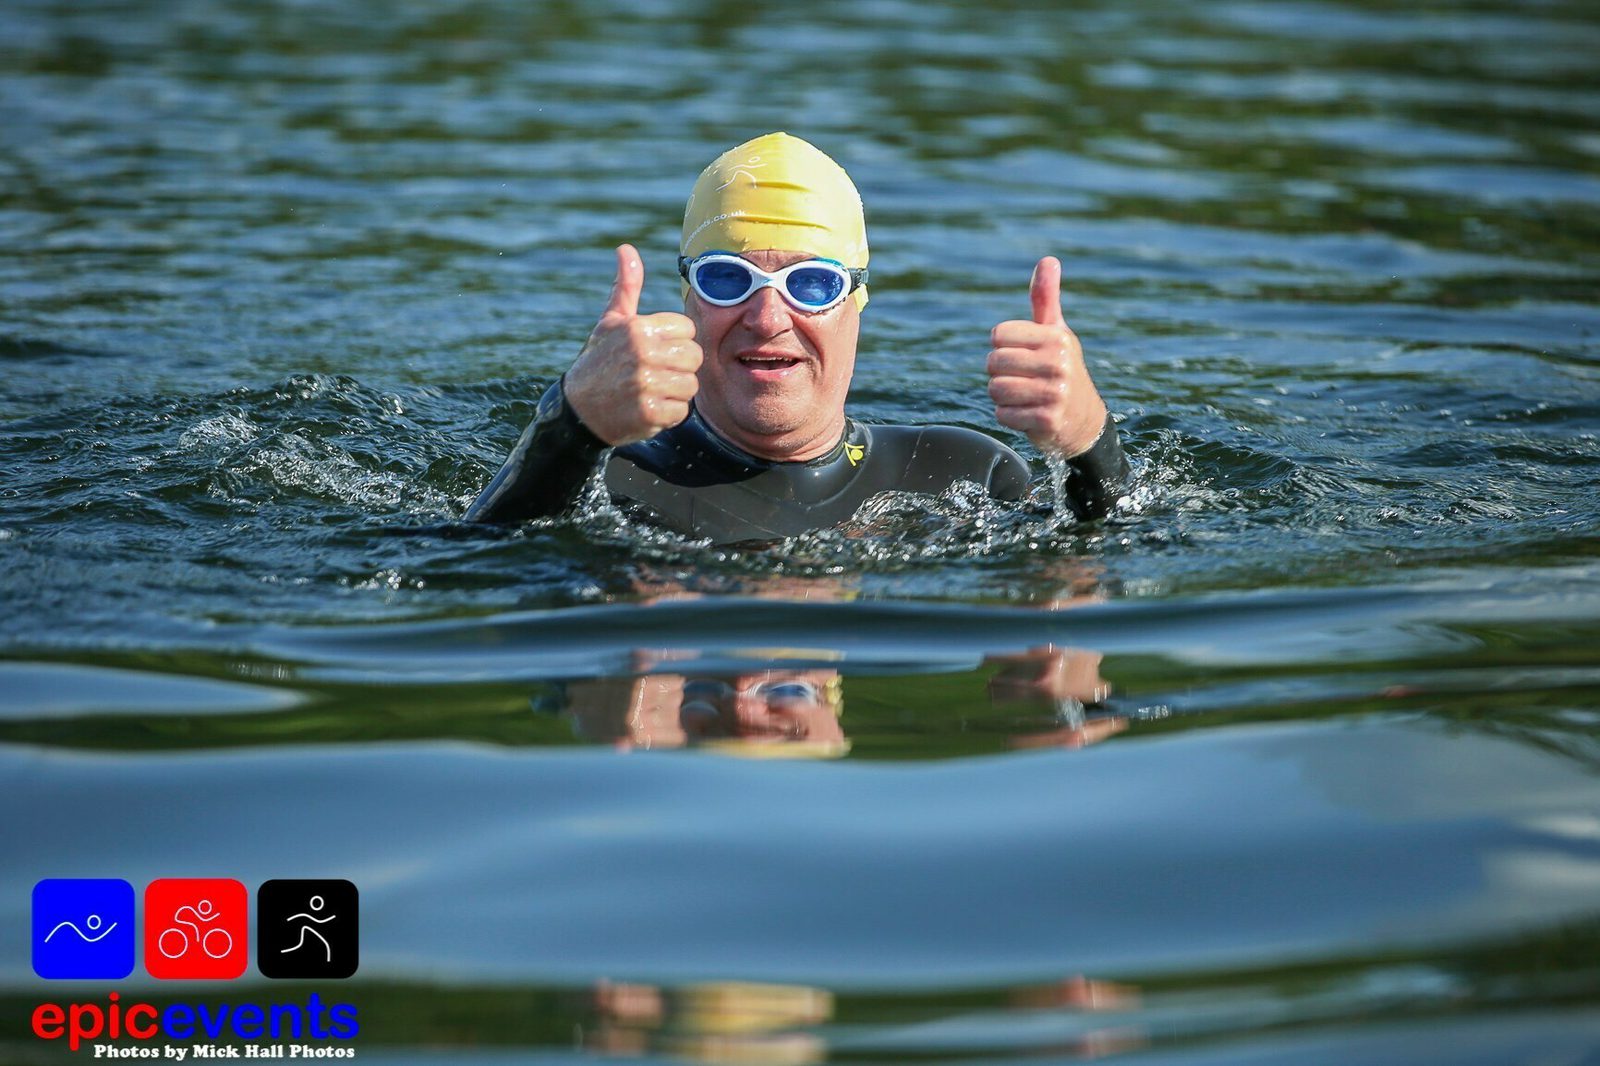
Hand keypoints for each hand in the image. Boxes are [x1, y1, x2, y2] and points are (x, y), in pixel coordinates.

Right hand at [564, 244, 702, 445]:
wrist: (578, 410)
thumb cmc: (599, 361)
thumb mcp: (611, 321)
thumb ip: (627, 286)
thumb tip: (626, 249)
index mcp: (639, 328)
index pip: (688, 330)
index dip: (674, 341)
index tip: (654, 350)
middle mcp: (643, 354)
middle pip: (694, 357)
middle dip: (678, 367)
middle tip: (654, 373)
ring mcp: (646, 384)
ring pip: (690, 385)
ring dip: (674, 392)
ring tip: (650, 390)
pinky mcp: (650, 413)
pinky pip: (681, 411)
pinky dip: (667, 414)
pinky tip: (647, 408)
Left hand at [987, 256, 1107, 457]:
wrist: (1082, 419)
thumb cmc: (1060, 368)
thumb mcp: (1055, 332)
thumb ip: (1046, 298)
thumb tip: (1048, 260)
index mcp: (1056, 338)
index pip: (998, 335)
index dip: (1002, 346)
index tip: (1021, 354)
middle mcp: (1058, 363)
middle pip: (993, 362)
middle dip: (1000, 373)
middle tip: (1023, 378)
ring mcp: (1054, 394)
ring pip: (995, 389)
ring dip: (1003, 396)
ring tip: (1024, 396)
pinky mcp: (1047, 420)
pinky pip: (1003, 414)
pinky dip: (1009, 416)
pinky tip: (1028, 413)